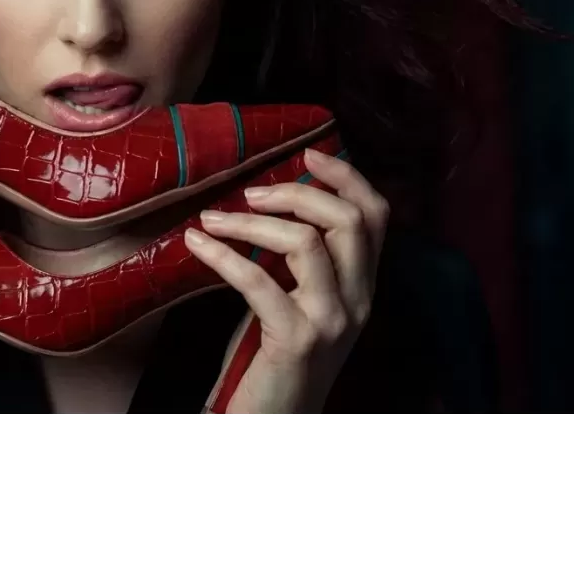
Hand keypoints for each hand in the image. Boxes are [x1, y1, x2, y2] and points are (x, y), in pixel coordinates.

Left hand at [183, 147, 389, 413]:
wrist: (277, 420)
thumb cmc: (279, 360)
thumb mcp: (306, 305)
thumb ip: (307, 264)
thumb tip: (274, 201)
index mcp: (363, 289)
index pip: (377, 217)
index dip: (347, 177)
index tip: (309, 154)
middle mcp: (358, 302)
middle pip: (349, 220)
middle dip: (298, 192)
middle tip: (252, 192)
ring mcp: (332, 321)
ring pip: (307, 242)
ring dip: (251, 222)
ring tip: (213, 218)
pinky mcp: (296, 340)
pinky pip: (258, 280)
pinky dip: (222, 254)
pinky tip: (196, 243)